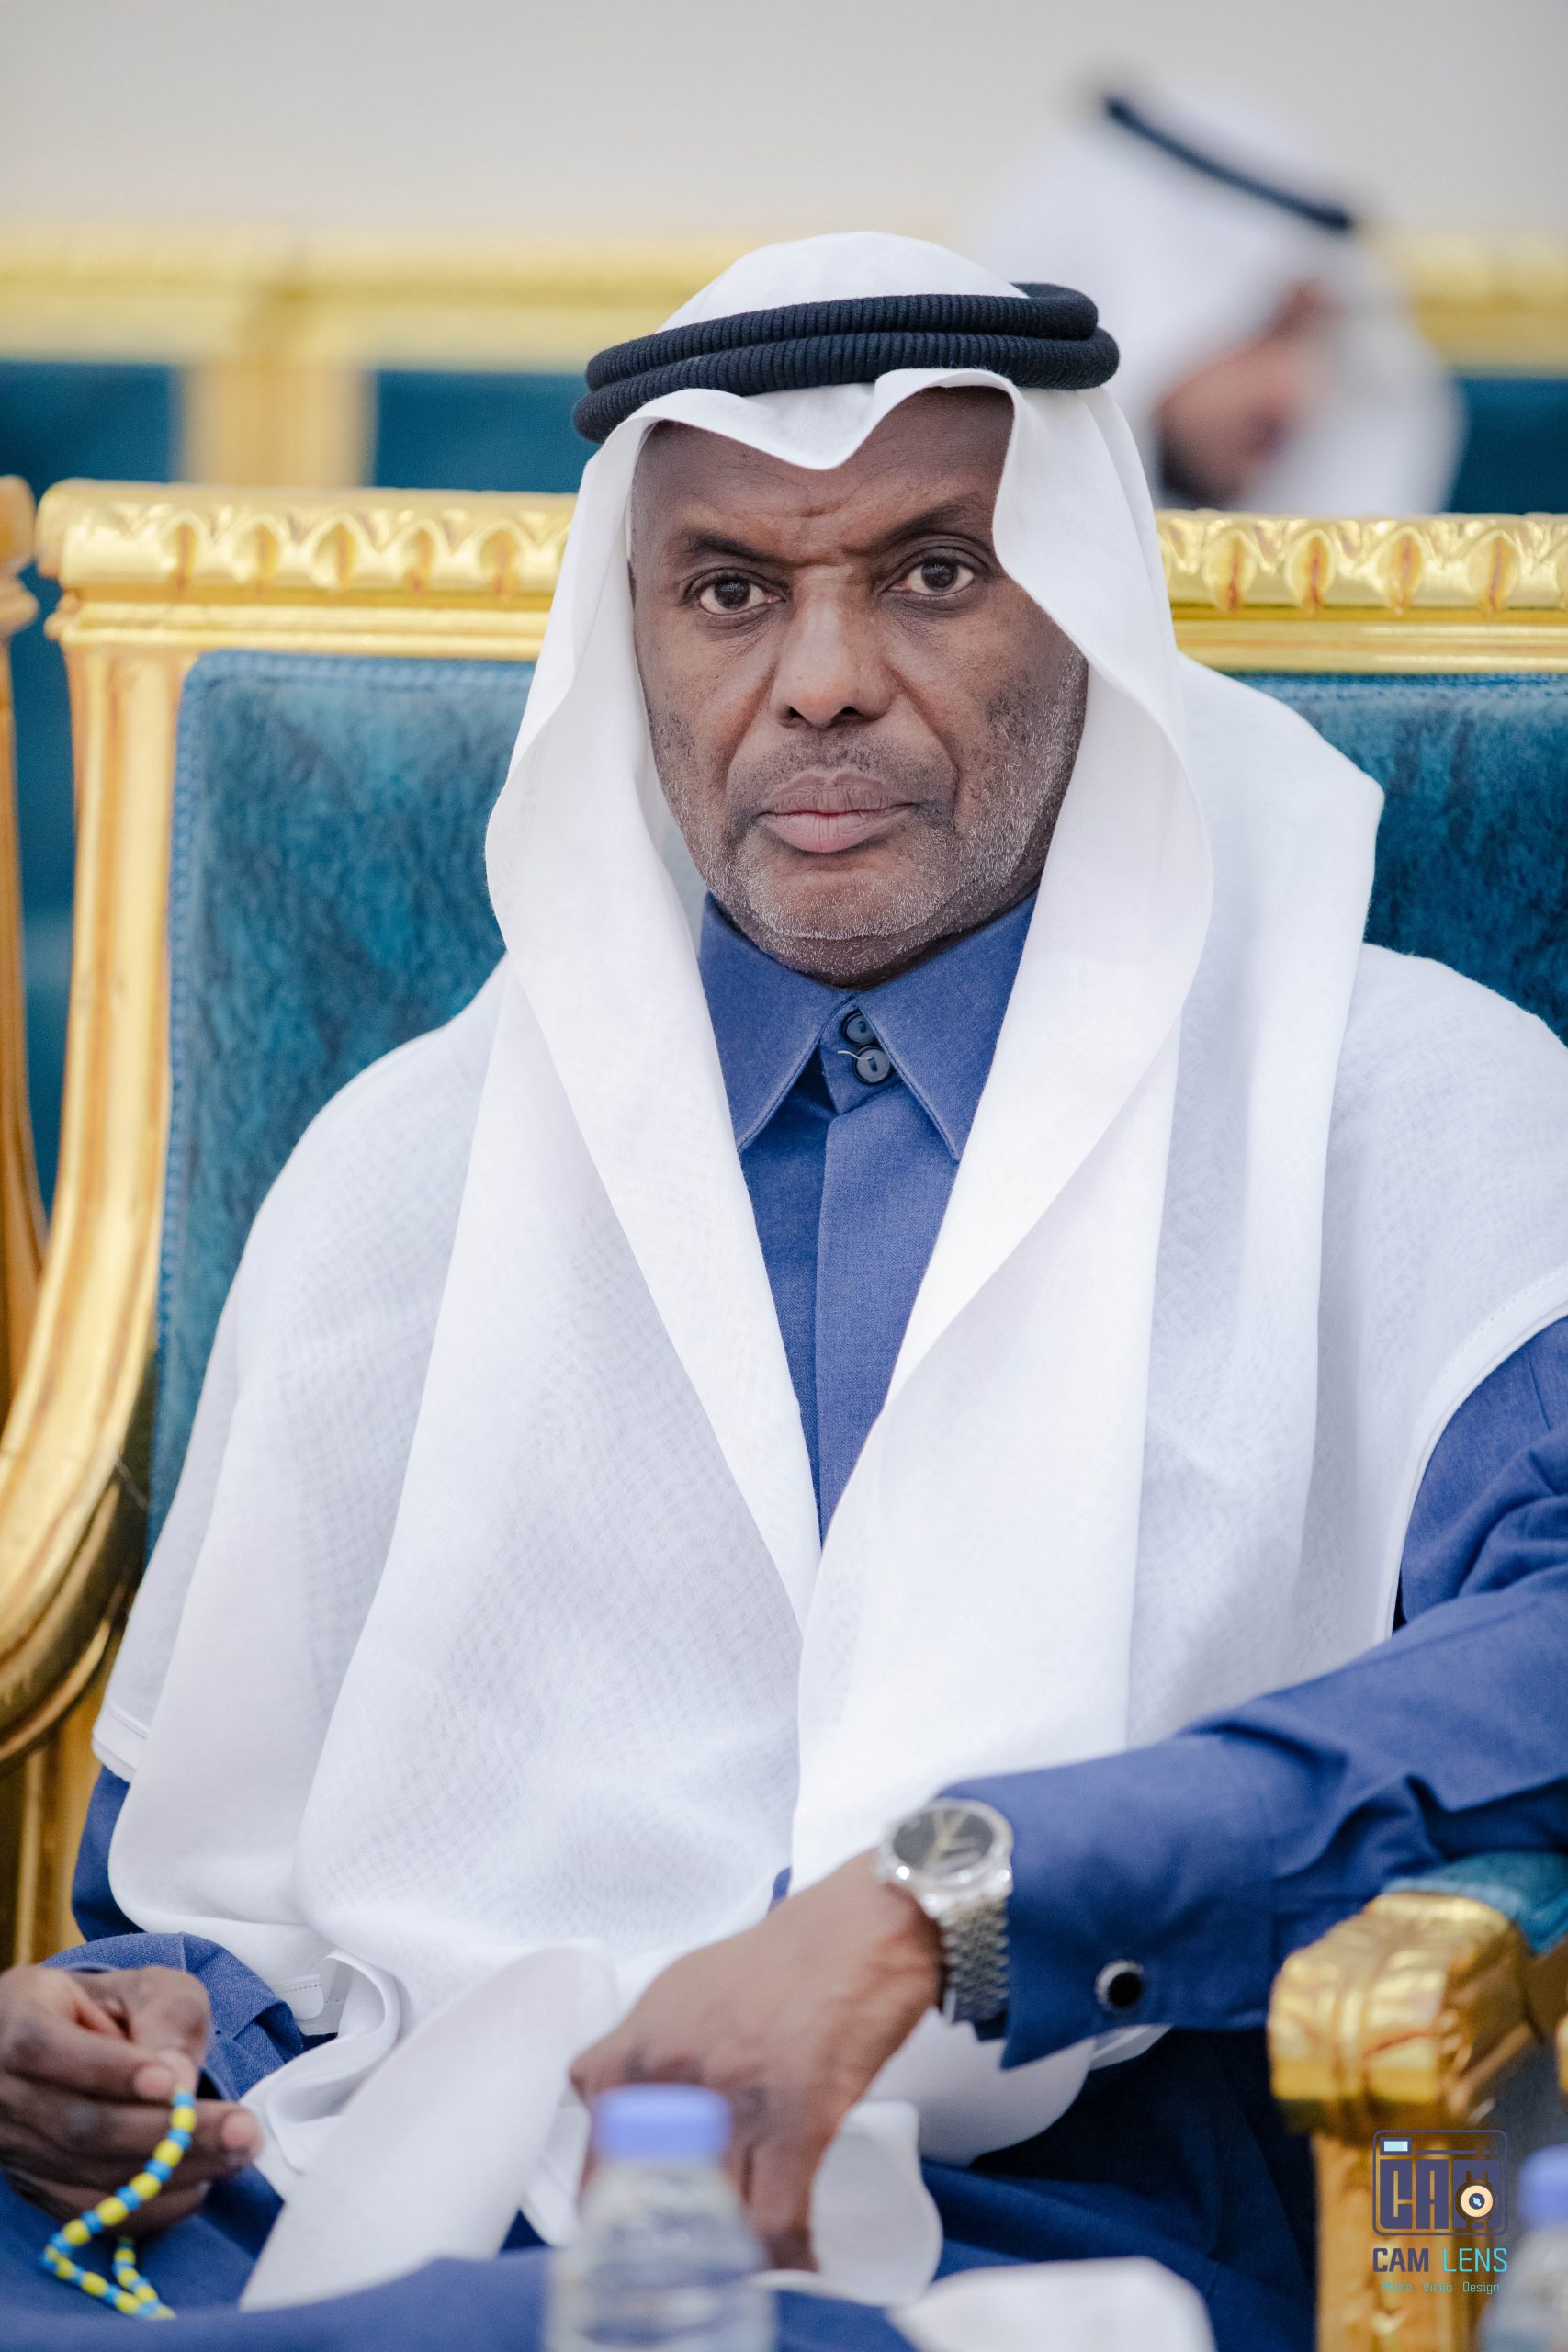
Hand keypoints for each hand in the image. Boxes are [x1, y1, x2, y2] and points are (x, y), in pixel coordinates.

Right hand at [0, 1963, 260, 2228]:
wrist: (67, 2043)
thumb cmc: (108, 2007)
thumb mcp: (144, 1986)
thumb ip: (165, 2018)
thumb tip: (177, 2082)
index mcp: (17, 2021)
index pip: (47, 2050)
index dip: (109, 2071)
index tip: (171, 2082)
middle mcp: (3, 2091)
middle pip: (78, 2125)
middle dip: (166, 2133)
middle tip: (241, 2129)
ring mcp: (15, 2147)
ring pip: (87, 2173)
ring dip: (170, 2172)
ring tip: (237, 2155)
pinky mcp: (38, 2187)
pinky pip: (89, 2213)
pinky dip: (147, 2207)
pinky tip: (199, 2187)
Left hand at [571, 1851, 940, 2269]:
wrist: (857, 1930)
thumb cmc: (776, 1960)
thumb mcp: (677, 1992)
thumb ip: (640, 2054)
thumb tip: (617, 2109)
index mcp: (636, 2049)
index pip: (595, 2162)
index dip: (617, 2215)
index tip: (637, 2240)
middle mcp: (671, 2075)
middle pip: (651, 2203)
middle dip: (671, 2248)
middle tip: (695, 2264)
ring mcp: (732, 2100)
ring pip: (714, 2221)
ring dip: (731, 2255)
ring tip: (747, 2264)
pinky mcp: (797, 2120)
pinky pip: (778, 2220)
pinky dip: (787, 2255)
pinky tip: (800, 2260)